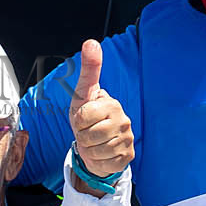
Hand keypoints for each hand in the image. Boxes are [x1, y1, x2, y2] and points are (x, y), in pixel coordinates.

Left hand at [68, 39, 133, 182]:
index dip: (77, 120)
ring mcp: (127, 139)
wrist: (96, 143)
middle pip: (88, 135)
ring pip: (95, 151)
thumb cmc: (88, 115)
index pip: (82, 116)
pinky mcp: (127, 156)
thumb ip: (89, 69)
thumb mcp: (83, 93)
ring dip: (89, 150)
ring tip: (93, 142)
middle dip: (81, 136)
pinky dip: (97, 161)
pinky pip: (104, 163)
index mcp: (112, 104)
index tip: (83, 118)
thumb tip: (91, 42)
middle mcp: (123, 120)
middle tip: (87, 132)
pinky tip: (102, 153)